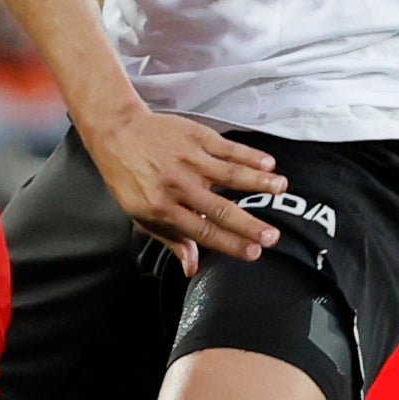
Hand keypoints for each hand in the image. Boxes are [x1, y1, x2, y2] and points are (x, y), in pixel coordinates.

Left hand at [86, 110, 283, 275]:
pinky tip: (268, 163)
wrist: (117, 131)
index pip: (202, 232)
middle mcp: (177, 185)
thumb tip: (191, 268)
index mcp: (162, 208)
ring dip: (258, 182)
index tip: (253, 253)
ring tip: (281, 189)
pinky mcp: (196, 137)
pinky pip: (228, 149)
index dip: (230, 244)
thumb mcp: (140, 213)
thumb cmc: (129, 176)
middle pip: (219, 209)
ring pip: (229, 174)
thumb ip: (170, 239)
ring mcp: (189, 159)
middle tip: (272, 236)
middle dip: (249, 225)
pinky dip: (250, 156)